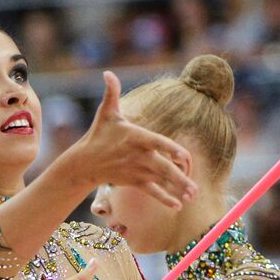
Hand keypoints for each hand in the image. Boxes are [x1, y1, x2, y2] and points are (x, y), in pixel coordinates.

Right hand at [65, 71, 197, 208]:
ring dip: (177, 190)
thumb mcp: (106, 113)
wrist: (85, 162)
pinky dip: (164, 199)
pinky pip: (152, 192)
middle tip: (195, 188)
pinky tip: (177, 206)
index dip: (172, 150)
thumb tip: (107, 73)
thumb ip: (111, 93)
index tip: (185, 157)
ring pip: (161, 181)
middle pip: (163, 168)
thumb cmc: (99, 135)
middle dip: (180, 179)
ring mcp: (137, 170)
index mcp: (137, 137)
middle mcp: (139, 155)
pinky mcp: (134, 181)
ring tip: (192, 196)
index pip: (158, 143)